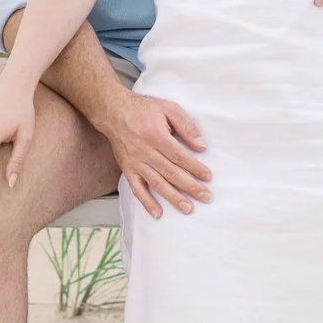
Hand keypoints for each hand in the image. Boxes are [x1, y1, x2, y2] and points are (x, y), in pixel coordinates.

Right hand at [103, 89, 211, 220]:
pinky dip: (147, 202)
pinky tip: (158, 213)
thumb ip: (186, 126)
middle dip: (190, 187)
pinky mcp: (127, 169)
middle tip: (206, 197)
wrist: (113, 111)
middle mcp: (145, 151)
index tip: (208, 177)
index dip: (195, 168)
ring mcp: (135, 162)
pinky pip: (137, 188)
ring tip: (188, 208)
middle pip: (171, 173)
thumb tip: (201, 146)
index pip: (179, 156)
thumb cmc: (143, 109)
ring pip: (157, 183)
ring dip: (173, 197)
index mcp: (156, 135)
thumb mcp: (168, 108)